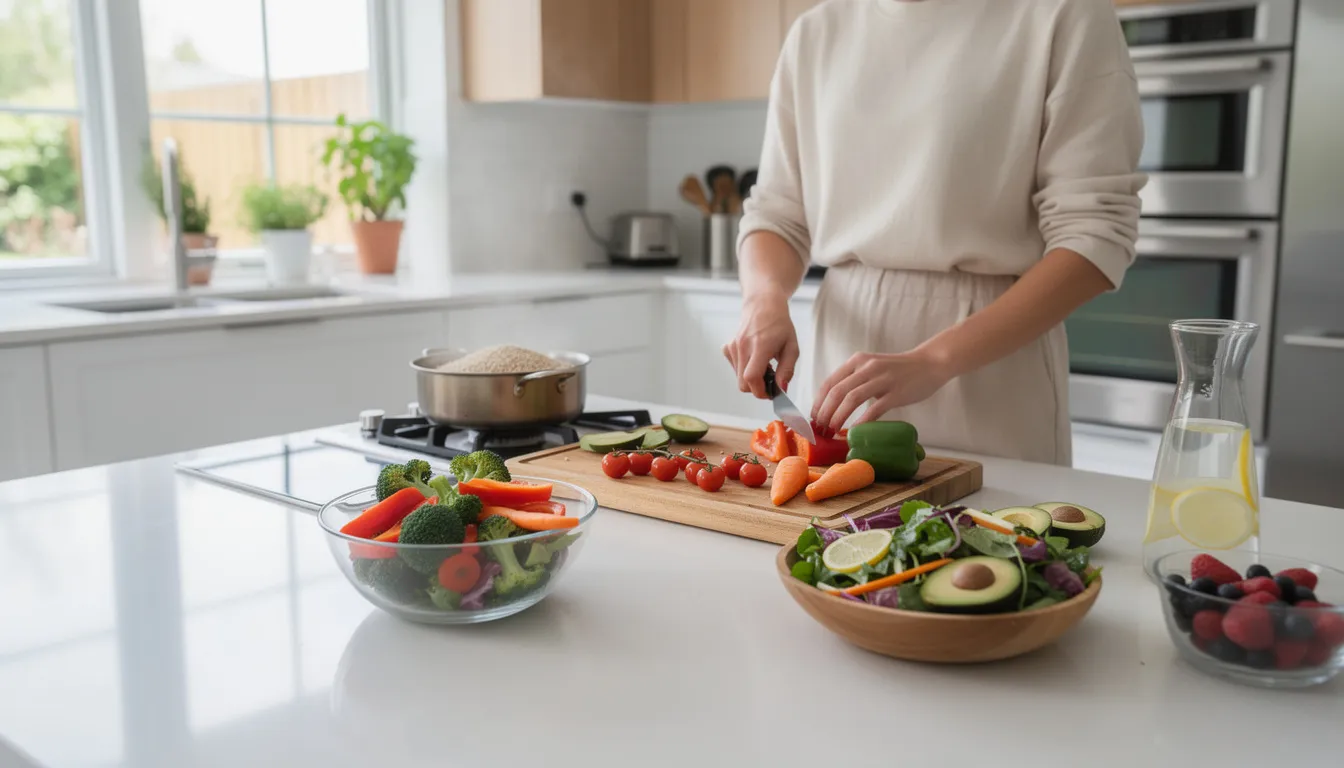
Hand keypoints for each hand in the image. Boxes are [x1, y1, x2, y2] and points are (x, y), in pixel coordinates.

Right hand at [722, 295, 799, 398]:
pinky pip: (734, 368)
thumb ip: (787, 370)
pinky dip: (743, 370)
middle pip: (743, 383)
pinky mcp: (728, 347)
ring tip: (764, 365)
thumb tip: (782, 388)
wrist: (763, 305)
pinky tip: (753, 360)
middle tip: (770, 379)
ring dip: (751, 378)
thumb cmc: (779, 324)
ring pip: (738, 378)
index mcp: (760, 346)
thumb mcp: (791, 347)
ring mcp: (733, 347)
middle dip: (757, 387)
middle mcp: (742, 347)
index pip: (752, 378)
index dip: (760, 391)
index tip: (771, 393)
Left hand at [811, 349, 953, 433]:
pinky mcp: (897, 392)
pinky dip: (861, 421)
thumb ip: (854, 380)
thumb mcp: (871, 368)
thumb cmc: (898, 370)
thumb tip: (833, 405)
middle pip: (837, 391)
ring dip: (838, 417)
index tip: (813, 419)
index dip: (818, 403)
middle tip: (820, 429)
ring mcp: (882, 379)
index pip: (829, 382)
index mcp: (857, 361)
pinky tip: (854, 431)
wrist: (930, 364)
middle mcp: (867, 367)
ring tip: (832, 431)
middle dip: (825, 413)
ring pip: (851, 399)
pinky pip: (874, 409)